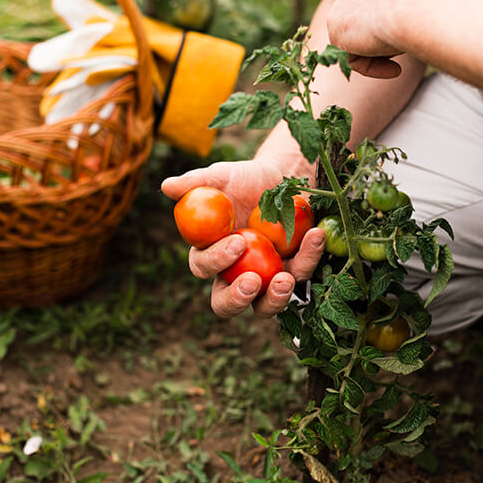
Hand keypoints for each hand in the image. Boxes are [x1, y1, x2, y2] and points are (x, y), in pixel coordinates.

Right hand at [161, 160, 323, 317]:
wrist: (282, 176)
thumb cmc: (245, 179)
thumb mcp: (222, 176)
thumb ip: (196, 182)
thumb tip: (167, 186)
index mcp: (211, 253)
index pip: (203, 267)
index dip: (215, 261)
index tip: (236, 244)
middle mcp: (235, 273)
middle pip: (226, 303)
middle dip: (237, 299)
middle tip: (252, 283)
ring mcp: (266, 278)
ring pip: (265, 306)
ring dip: (275, 298)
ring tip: (285, 279)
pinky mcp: (295, 271)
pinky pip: (302, 274)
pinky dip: (309, 257)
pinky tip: (315, 235)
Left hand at [327, 0, 432, 77]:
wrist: (416, 3)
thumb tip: (427, 14)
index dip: (392, 19)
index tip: (410, 32)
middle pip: (366, 18)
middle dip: (383, 36)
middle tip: (406, 47)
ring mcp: (344, 3)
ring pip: (359, 37)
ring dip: (381, 52)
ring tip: (405, 53)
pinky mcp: (336, 26)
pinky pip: (352, 56)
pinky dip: (373, 67)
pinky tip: (396, 69)